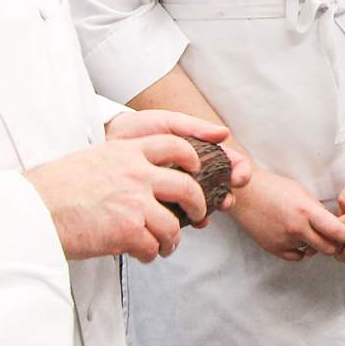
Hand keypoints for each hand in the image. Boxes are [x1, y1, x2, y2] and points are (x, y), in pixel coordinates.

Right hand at [25, 135, 208, 262]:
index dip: (192, 158)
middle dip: (198, 204)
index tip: (196, 169)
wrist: (33, 210)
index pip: (174, 144)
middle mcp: (136, 174)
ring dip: (172, 240)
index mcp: (126, 152)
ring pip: (173, 226)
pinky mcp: (128, 230)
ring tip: (164, 245)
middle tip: (196, 213)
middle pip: (187, 188)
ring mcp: (135, 202)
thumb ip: (120, 163)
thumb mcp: (91, 159)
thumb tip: (138, 176)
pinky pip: (153, 247)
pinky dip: (150, 254)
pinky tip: (142, 254)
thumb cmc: (54, 188)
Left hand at [106, 108, 252, 219]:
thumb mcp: (165, 123)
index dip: (238, 169)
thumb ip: (194, 128)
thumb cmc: (135, 129)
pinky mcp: (160, 205)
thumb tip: (223, 133)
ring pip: (203, 204)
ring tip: (210, 212)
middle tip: (227, 199)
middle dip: (228, 194)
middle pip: (220, 187)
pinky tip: (192, 222)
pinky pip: (180, 217)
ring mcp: (176, 190)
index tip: (239, 175)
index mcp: (197, 153)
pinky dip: (190, 221)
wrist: (105, 142)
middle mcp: (190, 173)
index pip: (227, 162)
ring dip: (212, 210)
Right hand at [228, 167, 344, 261]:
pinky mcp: (273, 248)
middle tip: (336, 238)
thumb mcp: (302, 192)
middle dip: (336, 243)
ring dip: (318, 246)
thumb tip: (334, 225)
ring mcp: (284, 240)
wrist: (245, 194)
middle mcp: (296, 228)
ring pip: (313, 252)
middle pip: (329, 248)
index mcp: (306, 211)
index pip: (338, 232)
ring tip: (313, 233)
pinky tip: (298, 238)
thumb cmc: (273, 188)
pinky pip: (296, 256)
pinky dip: (301, 250)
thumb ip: (318, 210)